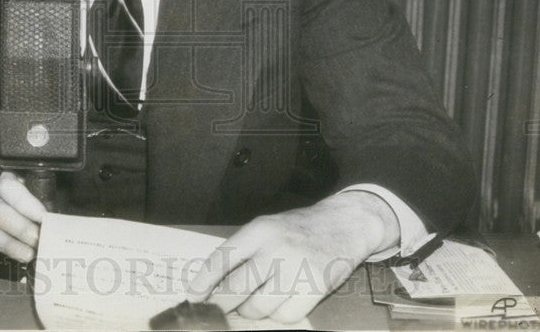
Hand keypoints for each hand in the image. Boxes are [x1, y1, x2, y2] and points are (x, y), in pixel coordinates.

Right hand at [0, 165, 45, 271]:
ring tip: (28, 255)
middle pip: (0, 213)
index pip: (11, 188)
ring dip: (8, 246)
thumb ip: (21, 189)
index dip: (28, 205)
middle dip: (22, 229)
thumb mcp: (1, 177)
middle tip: (40, 241)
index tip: (45, 219)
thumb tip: (47, 210)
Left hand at [186, 191, 399, 323]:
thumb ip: (245, 250)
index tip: (193, 296)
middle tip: (219, 309)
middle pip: (236, 289)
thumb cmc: (300, 229)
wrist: (345, 223)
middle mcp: (277, 248)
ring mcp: (297, 268)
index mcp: (260, 230)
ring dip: (253, 311)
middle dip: (223, 304)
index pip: (222, 258)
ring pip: (259, 308)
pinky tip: (283, 302)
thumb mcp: (269, 227)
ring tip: (256, 302)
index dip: (203, 281)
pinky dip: (280, 315)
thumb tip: (214, 283)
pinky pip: (286, 316)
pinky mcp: (317, 287)